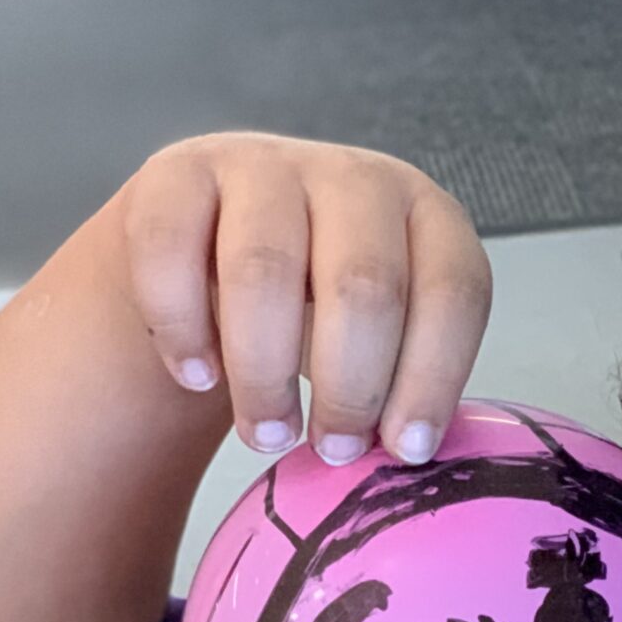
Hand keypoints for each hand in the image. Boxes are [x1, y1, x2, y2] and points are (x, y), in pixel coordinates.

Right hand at [113, 130, 491, 465]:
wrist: (219, 245)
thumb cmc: (321, 307)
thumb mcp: (385, 336)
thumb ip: (404, 379)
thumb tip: (402, 457)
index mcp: (428, 217)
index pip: (451, 292)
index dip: (431, 378)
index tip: (404, 450)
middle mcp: (354, 180)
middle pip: (363, 288)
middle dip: (350, 388)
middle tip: (332, 450)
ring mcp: (264, 165)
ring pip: (264, 272)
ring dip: (264, 375)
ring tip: (266, 434)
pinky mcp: (177, 172)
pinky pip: (170, 251)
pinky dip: (182, 329)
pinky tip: (199, 377)